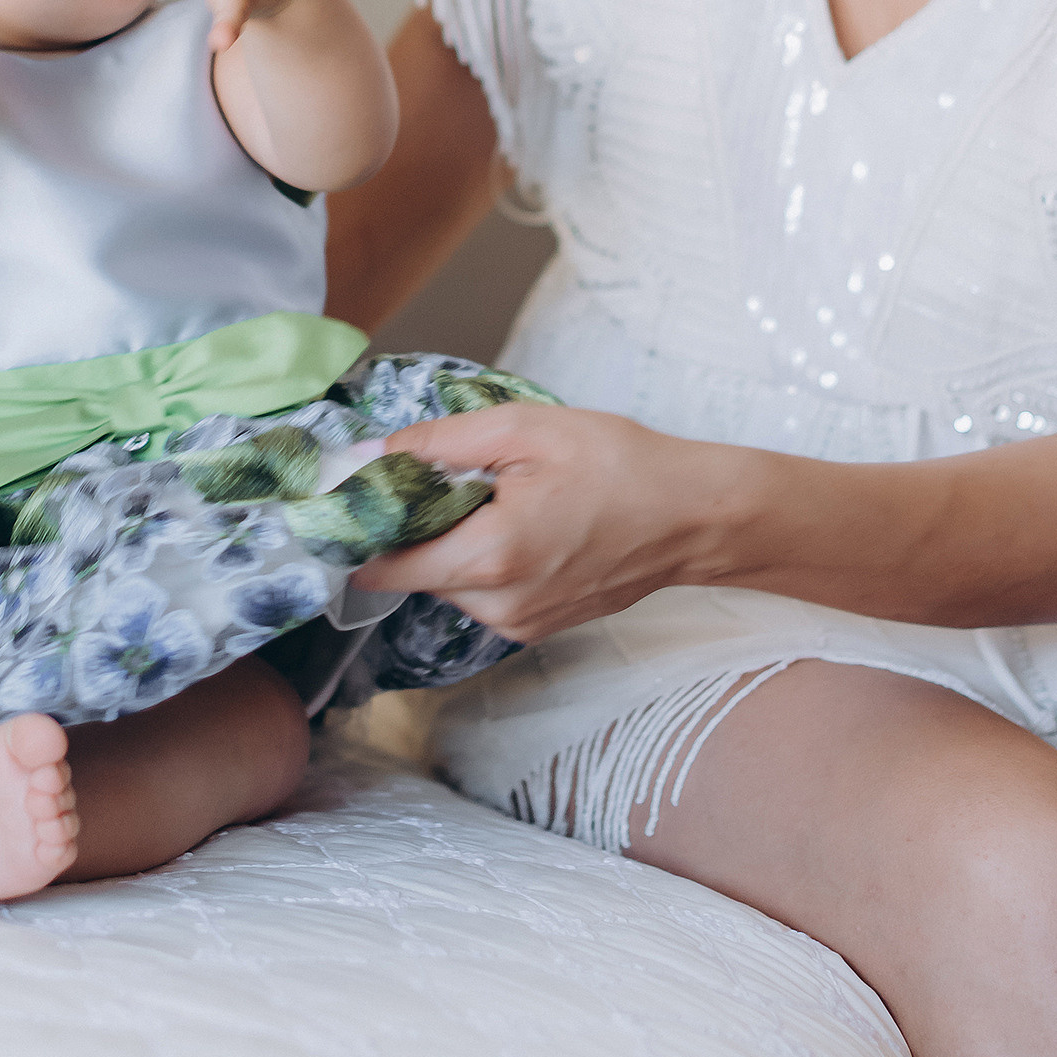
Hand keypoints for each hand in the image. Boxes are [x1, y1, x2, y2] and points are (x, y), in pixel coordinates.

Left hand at [348, 403, 732, 644]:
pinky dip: (484, 560)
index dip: (362, 529)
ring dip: (452, 543)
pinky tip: (522, 524)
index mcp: (488, 557)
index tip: (362, 494)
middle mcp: (497, 605)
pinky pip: (482, 594)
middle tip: (452, 478)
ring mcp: (518, 624)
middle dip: (416, 527)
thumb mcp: (525, 428)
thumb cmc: (620, 465)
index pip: (382, 565)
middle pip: (414, 572)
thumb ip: (437, 444)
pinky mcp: (536, 627)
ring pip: (448, 582)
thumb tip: (367, 457)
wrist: (694, 517)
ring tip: (501, 498)